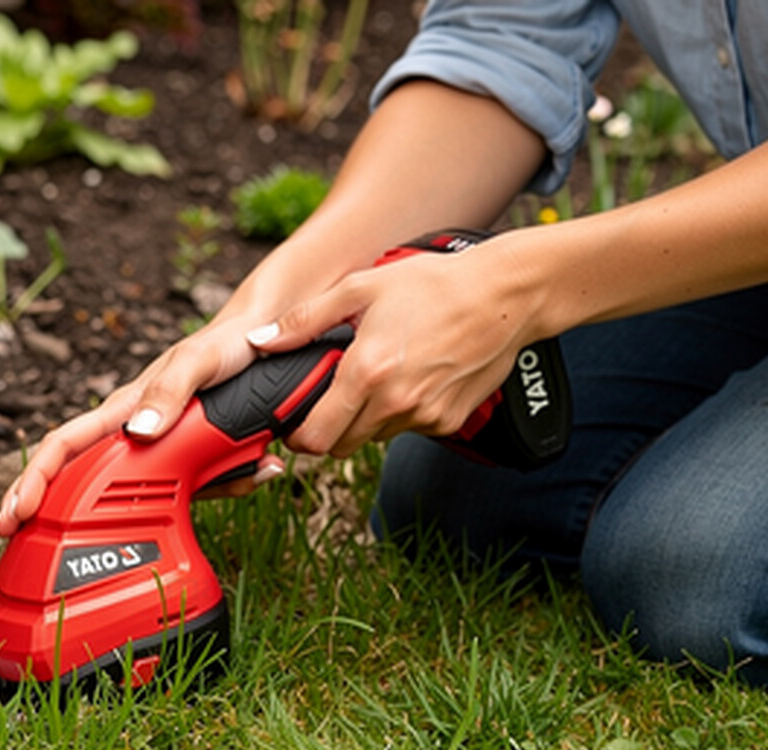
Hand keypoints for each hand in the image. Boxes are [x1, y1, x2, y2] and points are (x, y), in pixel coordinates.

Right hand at [0, 317, 269, 536]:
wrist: (266, 346)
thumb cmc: (226, 347)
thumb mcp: (200, 361)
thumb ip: (171, 392)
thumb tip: (138, 431)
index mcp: (124, 409)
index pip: (64, 445)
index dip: (36, 479)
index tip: (18, 513)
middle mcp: (128, 432)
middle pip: (70, 473)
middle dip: (36, 506)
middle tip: (10, 541)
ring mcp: (150, 451)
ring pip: (109, 492)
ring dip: (81, 523)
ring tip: (52, 555)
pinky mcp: (178, 465)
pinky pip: (161, 497)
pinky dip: (147, 523)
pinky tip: (133, 549)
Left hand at [249, 240, 542, 457]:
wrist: (506, 295)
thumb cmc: (433, 285)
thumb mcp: (361, 288)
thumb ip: (305, 321)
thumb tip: (261, 342)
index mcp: (366, 373)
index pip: (315, 438)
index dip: (299, 436)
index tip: (296, 422)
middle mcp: (395, 402)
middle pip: (340, 446)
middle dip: (329, 428)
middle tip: (333, 396)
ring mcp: (425, 416)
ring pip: (374, 437)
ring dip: (366, 419)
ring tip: (381, 375)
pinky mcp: (448, 421)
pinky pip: (409, 429)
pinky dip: (402, 413)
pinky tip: (414, 377)